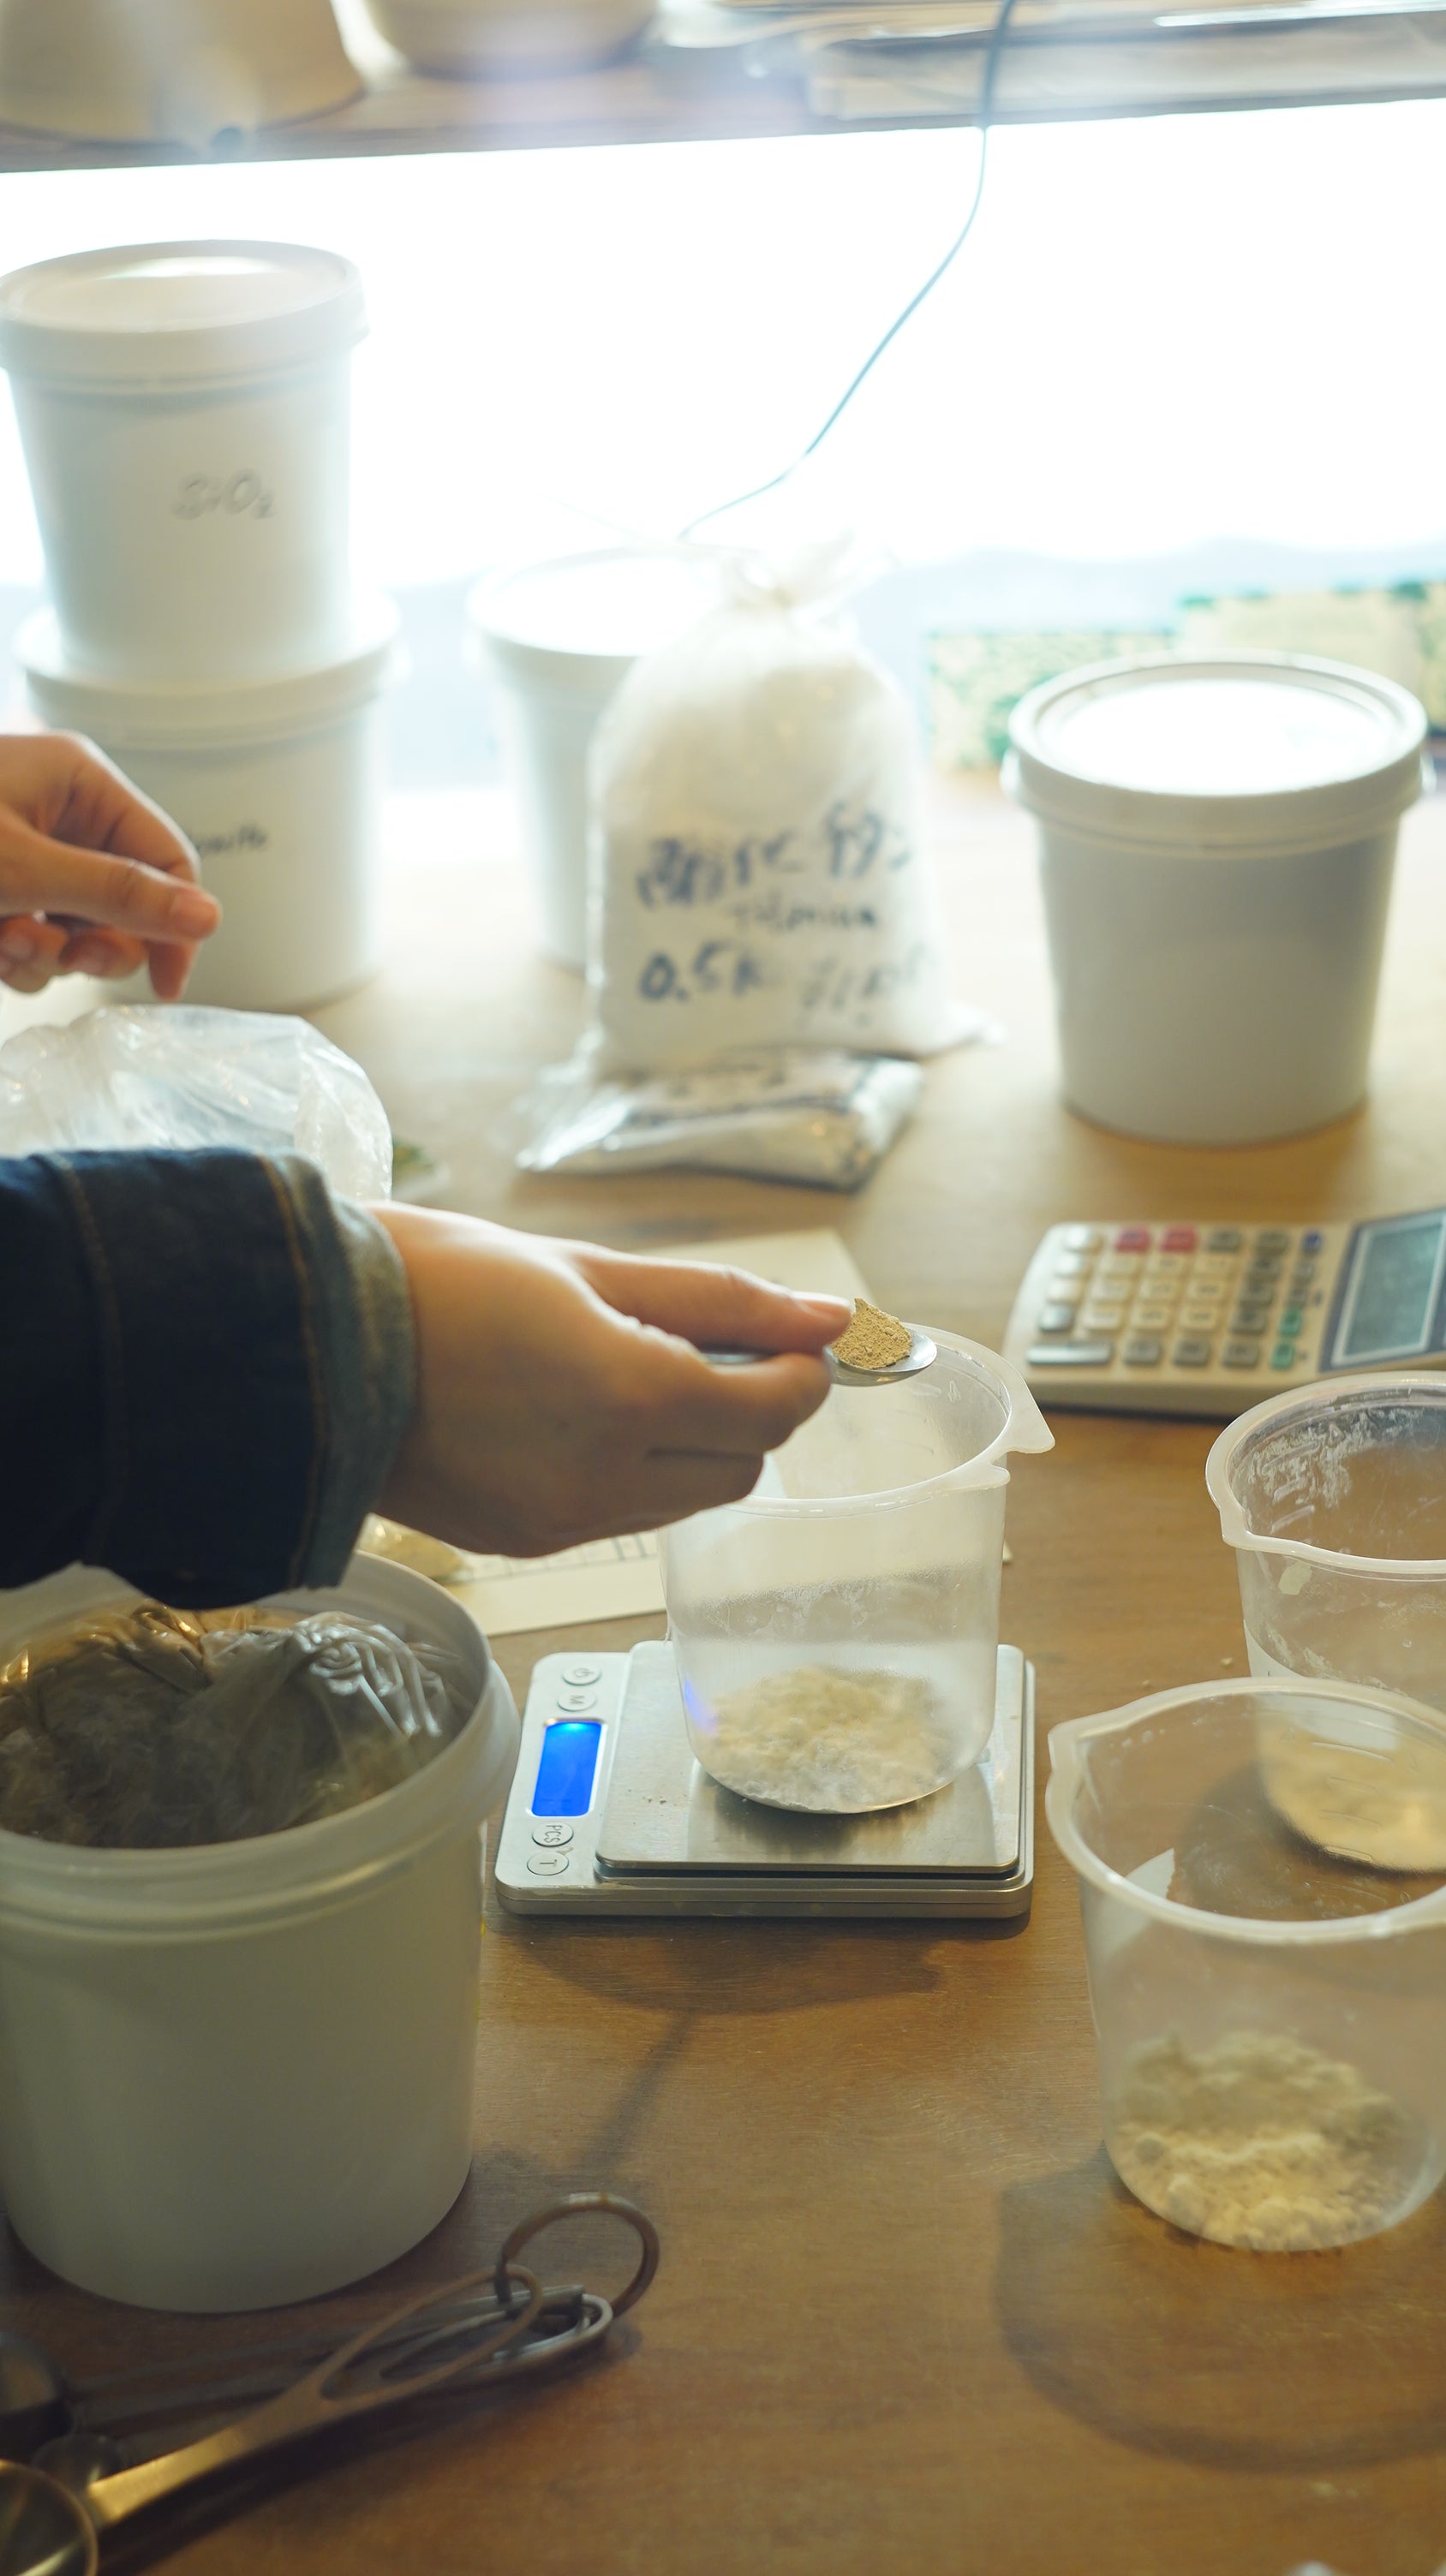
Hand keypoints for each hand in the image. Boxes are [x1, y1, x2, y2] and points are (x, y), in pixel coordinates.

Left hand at [0, 731, 219, 999]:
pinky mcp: (4, 888)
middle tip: (70, 960)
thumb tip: (207, 917)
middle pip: (129, 905)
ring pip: (80, 932)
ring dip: (45, 957)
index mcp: (82, 784)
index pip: (168, 858)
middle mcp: (64, 815)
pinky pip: (40, 940)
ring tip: (2, 946)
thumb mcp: (20, 868)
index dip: (174, 926)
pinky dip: (17, 958)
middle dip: (97, 945)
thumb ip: (114, 893)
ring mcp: (33, 853)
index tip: (166, 982)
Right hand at [373, 1210, 851, 1555]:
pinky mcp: (524, 1543)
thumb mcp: (587, 1266)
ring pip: (688, 1498)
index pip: (776, 1408)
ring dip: (693, 1442)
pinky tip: (577, 1410)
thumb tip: (826, 1317)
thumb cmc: (432, 1280)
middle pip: (744, 1463)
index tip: (788, 1335)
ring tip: (629, 1370)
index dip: (800, 1368)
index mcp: (630, 1393)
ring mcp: (562, 1521)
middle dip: (749, 1407)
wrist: (302, 1343)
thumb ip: (718, 1300)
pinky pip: (622, 1515)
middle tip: (709, 1345)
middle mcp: (605, 1476)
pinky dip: (632, 1469)